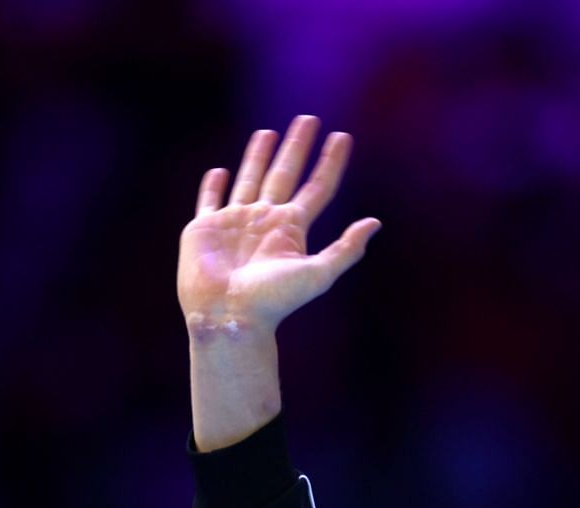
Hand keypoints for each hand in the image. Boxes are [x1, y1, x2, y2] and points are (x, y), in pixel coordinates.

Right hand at [177, 114, 380, 330]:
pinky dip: (213, 186)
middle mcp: (265, 221)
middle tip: (308, 119)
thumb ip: (346, 249)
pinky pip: (209, 200)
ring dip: (258, 156)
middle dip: (297, 147)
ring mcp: (234, 222)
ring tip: (268, 132)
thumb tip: (375, 223)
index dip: (331, 162)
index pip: (317, 187)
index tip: (343, 137)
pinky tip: (220, 171)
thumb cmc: (274, 300)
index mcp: (292, 229)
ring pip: (250, 179)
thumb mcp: (318, 273)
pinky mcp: (204, 228)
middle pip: (285, 174)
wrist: (230, 316)